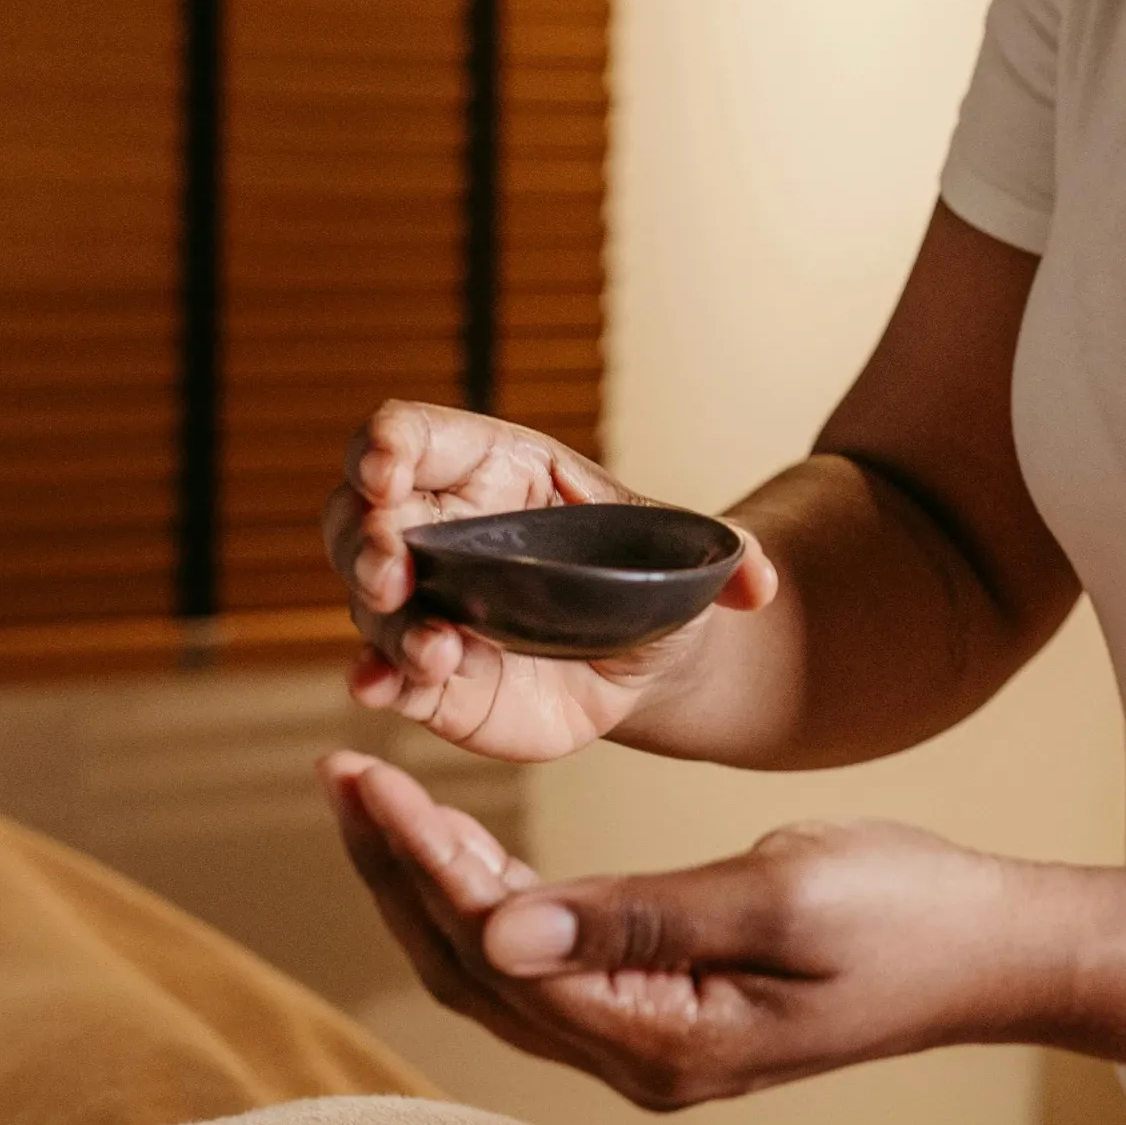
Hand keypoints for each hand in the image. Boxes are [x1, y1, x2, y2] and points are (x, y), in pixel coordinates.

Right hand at [321, 401, 777, 762]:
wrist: (648, 658)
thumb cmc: (652, 578)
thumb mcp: (693, 554)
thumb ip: (728, 562)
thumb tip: (760, 584)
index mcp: (492, 468)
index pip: (415, 436)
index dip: (387, 444)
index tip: (384, 463)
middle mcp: (442, 531)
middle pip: (364, 515)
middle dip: (368, 537)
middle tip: (394, 567)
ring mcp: (427, 604)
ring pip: (370, 599)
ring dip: (386, 620)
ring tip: (433, 649)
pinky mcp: (431, 676)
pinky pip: (386, 672)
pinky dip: (377, 679)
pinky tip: (380, 688)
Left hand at [322, 754, 1048, 1109]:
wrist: (997, 955)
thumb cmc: (913, 912)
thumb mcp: (781, 893)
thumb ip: (637, 918)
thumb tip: (500, 932)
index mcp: (663, 1041)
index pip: (499, 951)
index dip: (421, 862)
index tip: (369, 777)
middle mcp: (642, 1063)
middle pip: (476, 976)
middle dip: (400, 875)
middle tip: (344, 777)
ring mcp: (655, 1049)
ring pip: (502, 979)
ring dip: (434, 893)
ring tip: (377, 803)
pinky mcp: (671, 1021)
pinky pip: (550, 973)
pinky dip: (494, 910)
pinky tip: (464, 856)